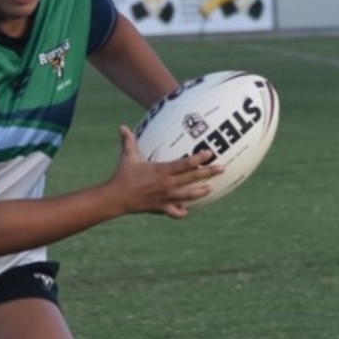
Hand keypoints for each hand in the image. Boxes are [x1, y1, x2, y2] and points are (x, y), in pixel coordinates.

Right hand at [106, 125, 223, 218]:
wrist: (116, 198)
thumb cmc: (122, 175)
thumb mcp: (127, 157)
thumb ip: (128, 141)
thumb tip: (121, 126)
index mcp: (161, 170)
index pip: (185, 164)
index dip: (198, 158)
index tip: (210, 153)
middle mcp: (167, 184)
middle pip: (192, 178)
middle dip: (208, 173)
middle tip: (222, 168)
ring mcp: (165, 197)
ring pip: (188, 196)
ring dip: (200, 192)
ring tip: (210, 189)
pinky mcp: (160, 207)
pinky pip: (175, 212)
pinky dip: (181, 211)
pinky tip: (186, 209)